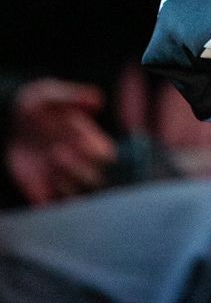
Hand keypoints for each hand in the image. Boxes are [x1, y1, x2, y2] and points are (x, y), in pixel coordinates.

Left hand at [5, 79, 115, 203]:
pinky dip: (52, 203)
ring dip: (64, 182)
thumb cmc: (33, 105)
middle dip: (78, 167)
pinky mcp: (42, 193)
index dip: (98, 152)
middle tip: (56, 151)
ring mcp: (61, 179)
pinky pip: (55, 208)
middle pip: (95, 179)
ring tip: (47, 163)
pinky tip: (40, 184)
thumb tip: (98, 101)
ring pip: (77, 195)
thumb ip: (73, 96)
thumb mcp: (50, 94)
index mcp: (87, 139)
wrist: (4, 124)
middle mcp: (78, 162)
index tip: (79, 141)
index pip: (108, 157)